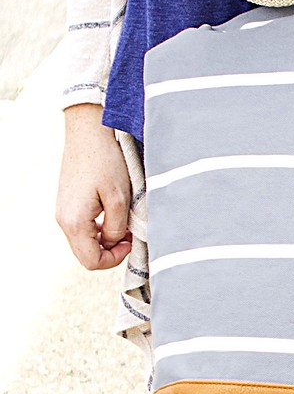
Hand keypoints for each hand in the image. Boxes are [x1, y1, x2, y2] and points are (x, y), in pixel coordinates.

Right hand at [56, 104, 132, 270]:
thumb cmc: (106, 162)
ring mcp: (63, 211)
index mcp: (73, 222)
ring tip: (125, 222)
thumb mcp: (120, 198)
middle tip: (131, 234)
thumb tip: (114, 241)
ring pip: (85, 240)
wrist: (89, 132)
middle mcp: (63, 220)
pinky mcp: (69, 202)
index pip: (92, 261)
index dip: (115, 259)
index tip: (131, 242)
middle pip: (87, 253)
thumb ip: (117, 226)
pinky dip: (100, 227)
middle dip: (111, 250)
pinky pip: (83, 226)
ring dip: (106, 238)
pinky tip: (115, 213)